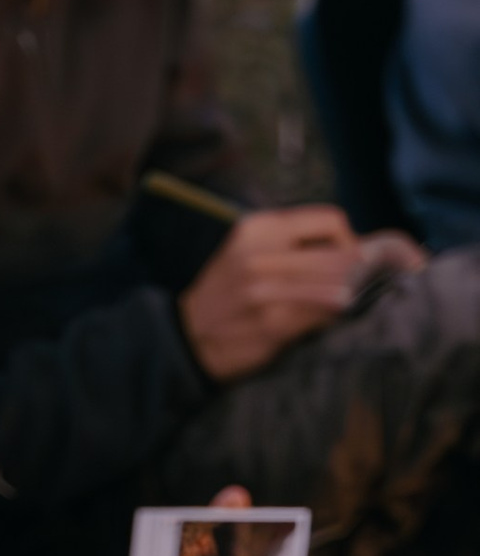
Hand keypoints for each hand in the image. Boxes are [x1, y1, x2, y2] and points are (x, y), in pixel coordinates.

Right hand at [179, 207, 412, 380]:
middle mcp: (260, 254)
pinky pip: (324, 316)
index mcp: (258, 228)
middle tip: (361, 286)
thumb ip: (298, 245)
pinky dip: (335, 317)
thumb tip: (367, 248)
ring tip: (347, 303)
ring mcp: (265, 291)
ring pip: (339, 286)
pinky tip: (328, 320)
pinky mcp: (271, 325)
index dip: (349, 240)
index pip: (330, 220)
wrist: (187, 335)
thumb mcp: (252, 251)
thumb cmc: (230, 292)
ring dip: (352, 296)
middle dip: (361, 273)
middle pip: (341, 255)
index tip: (346, 260)